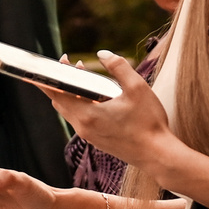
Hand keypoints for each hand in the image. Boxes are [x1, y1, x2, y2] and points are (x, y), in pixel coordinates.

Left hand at [37, 52, 177, 171]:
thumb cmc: (149, 123)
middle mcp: (84, 127)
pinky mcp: (97, 140)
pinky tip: (97, 97)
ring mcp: (89, 136)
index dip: (51, 76)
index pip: (56, 93)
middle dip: (62, 82)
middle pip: (60, 102)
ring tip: (85, 77)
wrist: (158, 155)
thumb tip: (102, 53)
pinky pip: (80, 120)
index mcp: (88, 114)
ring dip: (72, 94)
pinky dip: (81, 105)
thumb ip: (118, 66)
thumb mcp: (137, 87)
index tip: (54, 63)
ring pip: (70, 111)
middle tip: (72, 65)